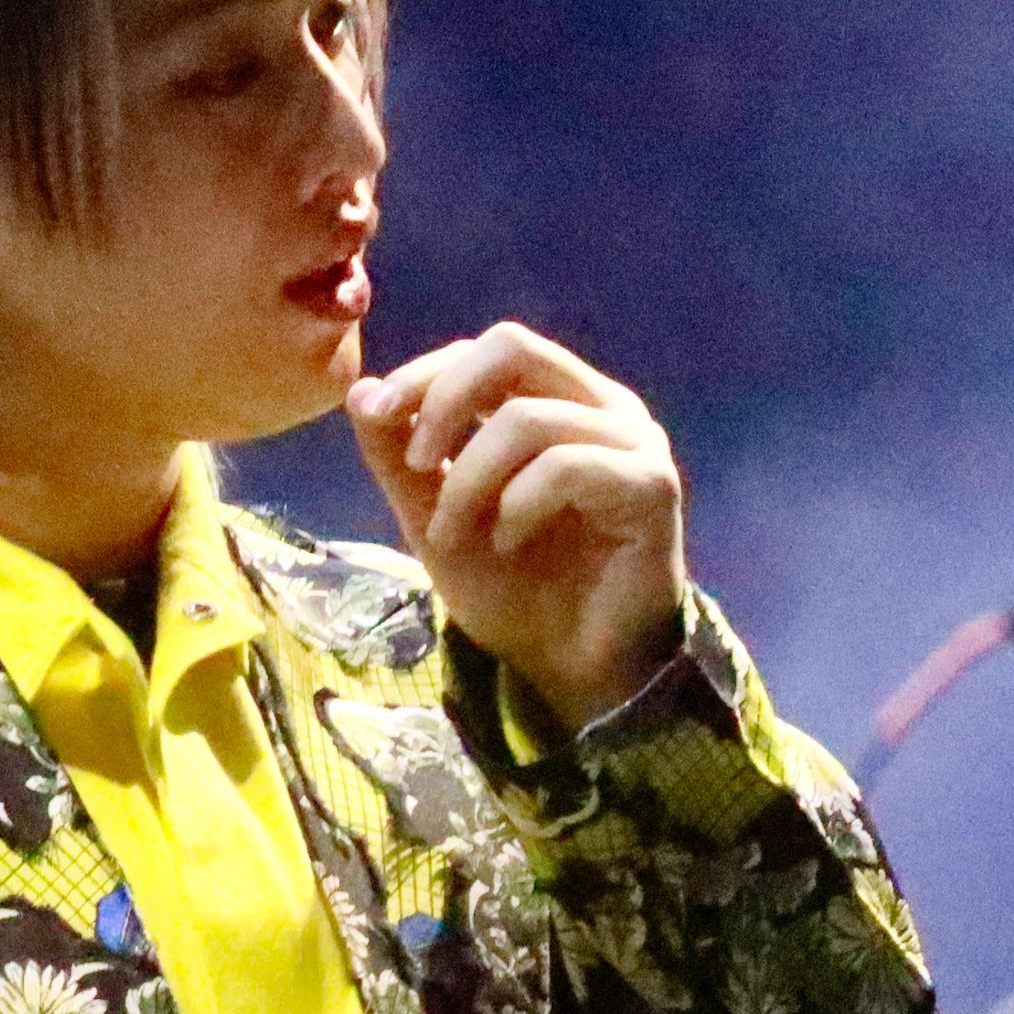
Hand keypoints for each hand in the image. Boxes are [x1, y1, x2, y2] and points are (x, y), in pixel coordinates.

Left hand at [346, 321, 691, 730]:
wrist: (569, 666)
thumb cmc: (515, 588)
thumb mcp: (433, 518)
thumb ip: (398, 457)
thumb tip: (361, 390)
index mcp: (558, 400)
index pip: (489, 349)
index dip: (426, 373)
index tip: (376, 416)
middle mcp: (602, 406)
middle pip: (513, 347)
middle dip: (445, 399)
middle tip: (415, 464)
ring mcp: (634, 442)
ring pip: (528, 417)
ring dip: (470, 477)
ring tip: (455, 532)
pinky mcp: (651, 486)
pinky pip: (567, 465)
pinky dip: (518, 504)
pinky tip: (507, 541)